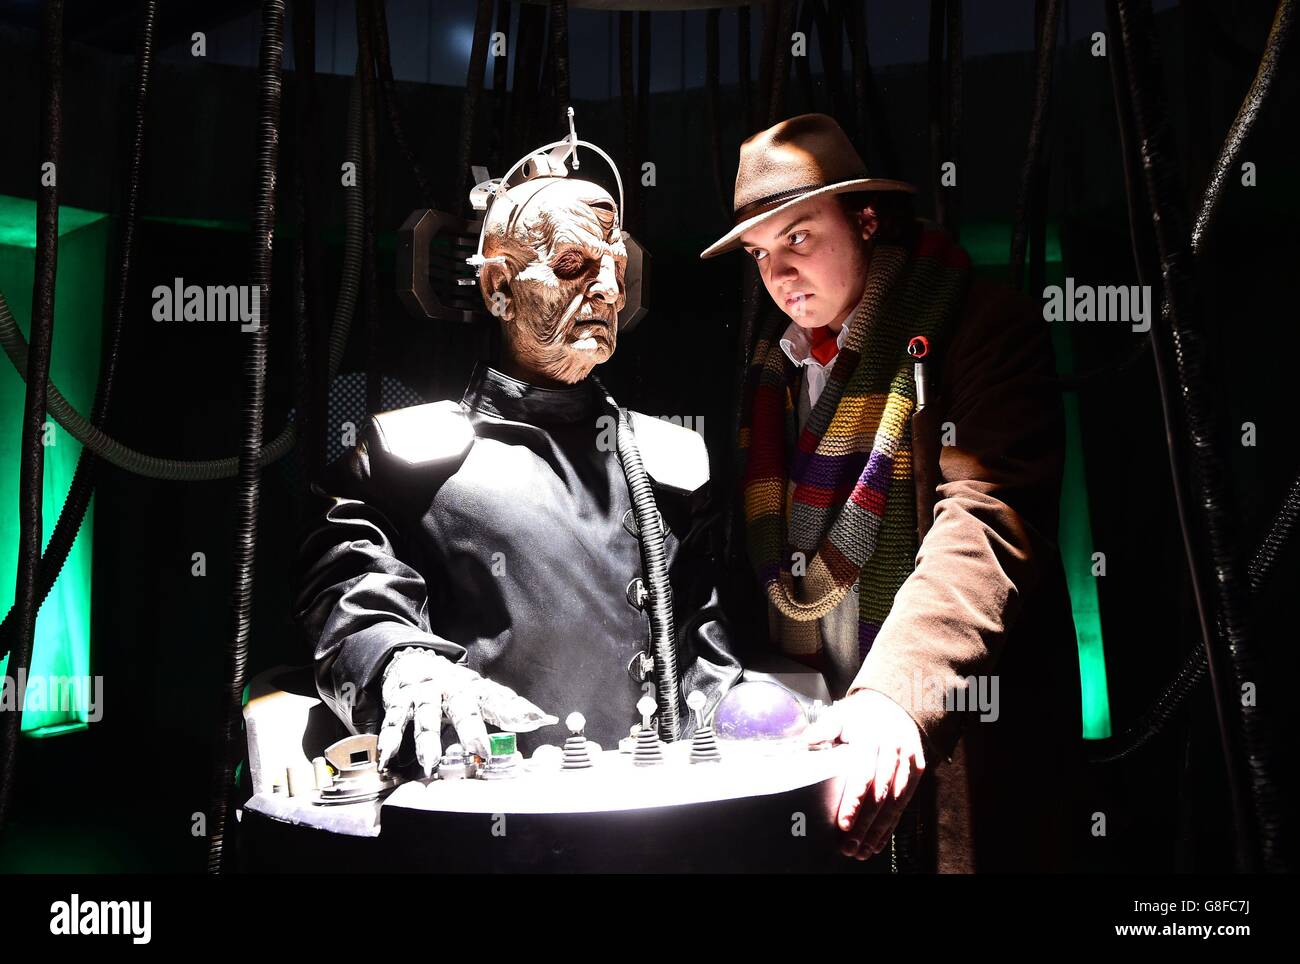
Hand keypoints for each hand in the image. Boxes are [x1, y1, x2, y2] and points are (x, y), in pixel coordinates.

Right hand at [378, 647, 557, 775]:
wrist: (411, 661)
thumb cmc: (453, 686)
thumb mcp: (480, 693)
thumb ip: (509, 708)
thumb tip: (546, 719)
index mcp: (474, 687)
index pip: (498, 698)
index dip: (516, 711)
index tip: (536, 722)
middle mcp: (450, 688)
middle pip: (462, 707)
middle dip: (471, 729)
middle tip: (481, 750)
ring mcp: (424, 693)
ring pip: (426, 716)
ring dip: (428, 740)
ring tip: (430, 763)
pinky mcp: (400, 701)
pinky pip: (395, 721)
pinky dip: (391, 740)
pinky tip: (388, 757)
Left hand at [805, 688, 926, 860]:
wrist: (892, 703)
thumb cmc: (859, 715)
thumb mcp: (840, 715)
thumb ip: (824, 729)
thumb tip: (806, 741)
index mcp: (872, 736)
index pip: (863, 773)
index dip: (854, 800)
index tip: (844, 823)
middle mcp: (893, 749)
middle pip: (880, 793)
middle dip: (865, 823)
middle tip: (849, 845)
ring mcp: (908, 760)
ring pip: (896, 801)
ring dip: (879, 829)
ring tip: (862, 850)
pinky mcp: (917, 769)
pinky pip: (906, 801)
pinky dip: (892, 824)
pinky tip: (878, 841)